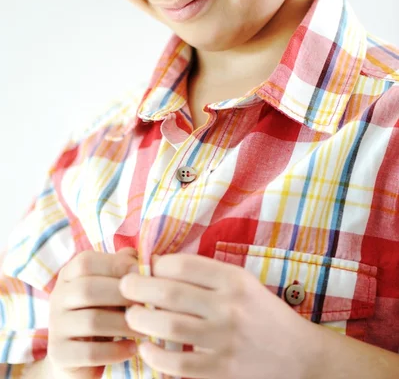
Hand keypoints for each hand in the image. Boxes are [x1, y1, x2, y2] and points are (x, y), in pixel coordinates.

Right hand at [47, 247, 143, 378]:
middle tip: (147, 304)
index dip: (116, 265)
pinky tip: (132, 349)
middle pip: (87, 289)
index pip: (86, 262)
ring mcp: (55, 326)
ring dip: (124, 325)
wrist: (80, 356)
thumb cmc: (103, 311)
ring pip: (91, 321)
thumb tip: (145, 258)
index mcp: (69, 274)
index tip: (142, 275)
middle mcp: (57, 296)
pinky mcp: (59, 354)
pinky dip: (116, 351)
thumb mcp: (111, 287)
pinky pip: (90, 352)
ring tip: (145, 329)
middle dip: (122, 296)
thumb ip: (124, 269)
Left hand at [120, 253, 315, 378]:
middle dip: (138, 287)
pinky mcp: (222, 372)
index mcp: (235, 280)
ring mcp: (225, 342)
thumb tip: (159, 264)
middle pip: (170, 292)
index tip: (146, 267)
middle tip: (124, 287)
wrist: (300, 357)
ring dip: (140, 319)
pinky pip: (177, 364)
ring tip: (131, 316)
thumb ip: (207, 274)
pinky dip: (155, 355)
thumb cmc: (263, 314)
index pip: (184, 265)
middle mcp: (230, 307)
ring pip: (168, 326)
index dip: (157, 264)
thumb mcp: (244, 283)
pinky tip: (146, 348)